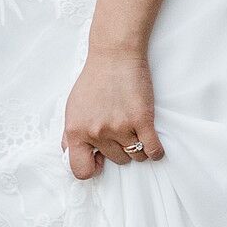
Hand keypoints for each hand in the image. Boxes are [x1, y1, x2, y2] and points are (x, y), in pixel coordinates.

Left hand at [62, 48, 160, 179]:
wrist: (114, 56)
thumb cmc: (94, 81)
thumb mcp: (72, 108)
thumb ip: (71, 134)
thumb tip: (71, 155)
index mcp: (75, 131)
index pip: (80, 170)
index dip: (92, 167)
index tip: (99, 158)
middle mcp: (96, 132)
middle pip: (116, 160)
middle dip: (120, 149)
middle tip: (120, 130)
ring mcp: (119, 127)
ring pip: (135, 156)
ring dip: (138, 147)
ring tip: (135, 130)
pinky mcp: (142, 120)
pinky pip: (153, 150)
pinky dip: (155, 152)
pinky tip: (153, 146)